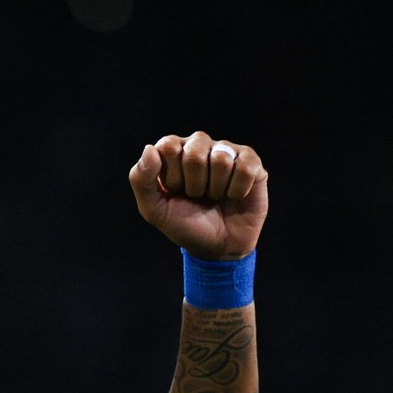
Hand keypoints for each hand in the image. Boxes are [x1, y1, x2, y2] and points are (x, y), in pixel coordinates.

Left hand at [128, 131, 266, 259]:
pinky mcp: (251, 162)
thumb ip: (141, 180)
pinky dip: (237, 190)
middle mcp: (201, 146)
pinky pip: (246, 167)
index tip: (175, 191)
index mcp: (174, 151)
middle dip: (194, 184)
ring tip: (215, 197)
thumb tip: (149, 148)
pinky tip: (233, 196)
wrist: (216, 247)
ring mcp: (227, 152)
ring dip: (216, 189)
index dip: (172, 175)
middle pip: (195, 151)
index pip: (169, 145)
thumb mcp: (154, 209)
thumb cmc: (184, 224)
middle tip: (197, 196)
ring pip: (221, 158)